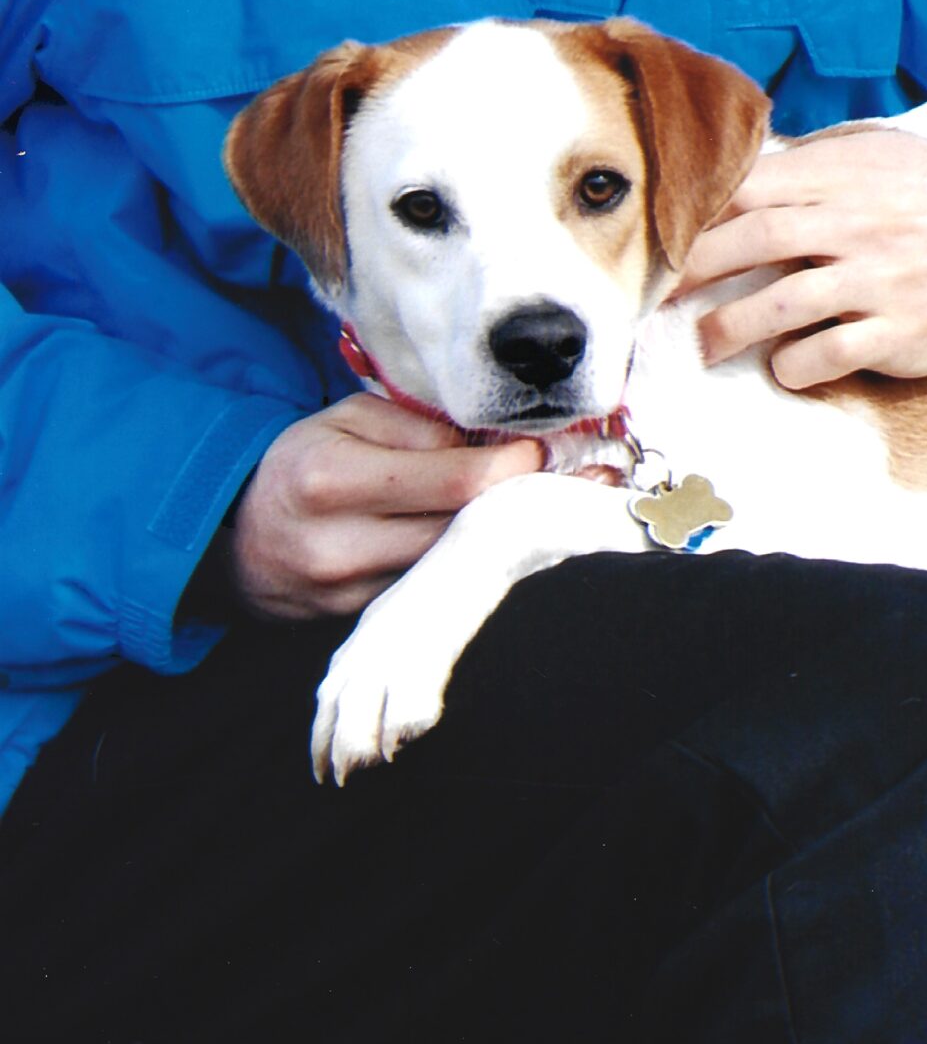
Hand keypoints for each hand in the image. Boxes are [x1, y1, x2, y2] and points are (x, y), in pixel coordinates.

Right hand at [205, 394, 543, 622]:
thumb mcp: (348, 419)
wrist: (237, 538)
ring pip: (455, 568)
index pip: (456, 481)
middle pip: (465, 531)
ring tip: (537, 509)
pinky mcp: (360, 624)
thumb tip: (495, 448)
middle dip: (520, 504)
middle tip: (571, 479)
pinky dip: (466, 568)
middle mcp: (340, 546)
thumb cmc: (303, 464)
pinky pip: (432, 592)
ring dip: (500, 540)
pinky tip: (492, 546)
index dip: (514, 466)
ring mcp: (350, 595)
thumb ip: (421, 428)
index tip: (544, 450)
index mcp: (332, 481)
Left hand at [683, 128, 926, 390]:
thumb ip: (818, 161)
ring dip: (727, 331)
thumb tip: (753, 166)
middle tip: (655, 296)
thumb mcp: (884, 152)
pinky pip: (825, 356)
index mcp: (841, 176)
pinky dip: (792, 366)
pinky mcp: (900, 333)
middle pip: (743, 246)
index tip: (657, 236)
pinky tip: (786, 367)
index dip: (693, 213)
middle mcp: (851, 225)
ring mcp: (875, 282)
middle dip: (688, 273)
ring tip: (706, 344)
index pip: (744, 189)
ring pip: (774, 309)